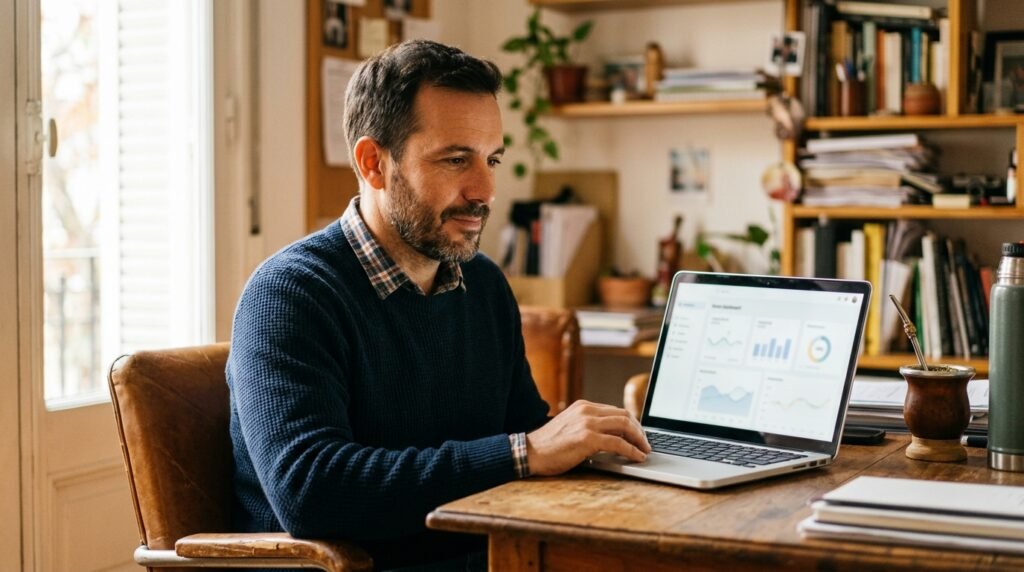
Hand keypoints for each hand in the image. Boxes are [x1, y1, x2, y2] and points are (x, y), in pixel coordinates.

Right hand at [525, 400, 650, 475]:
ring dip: (639, 439)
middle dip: (639, 430)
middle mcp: (587, 411)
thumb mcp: (570, 427)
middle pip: (624, 416)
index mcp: (583, 406)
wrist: (530, 452)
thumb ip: (588, 426)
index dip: (631, 423)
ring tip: (645, 450)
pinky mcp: (588, 438)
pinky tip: (637, 457)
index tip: (638, 434)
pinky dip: (632, 450)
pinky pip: (618, 443)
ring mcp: (587, 423)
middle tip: (646, 443)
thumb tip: (611, 436)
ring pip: (625, 426)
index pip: (616, 411)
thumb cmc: (548, 445)